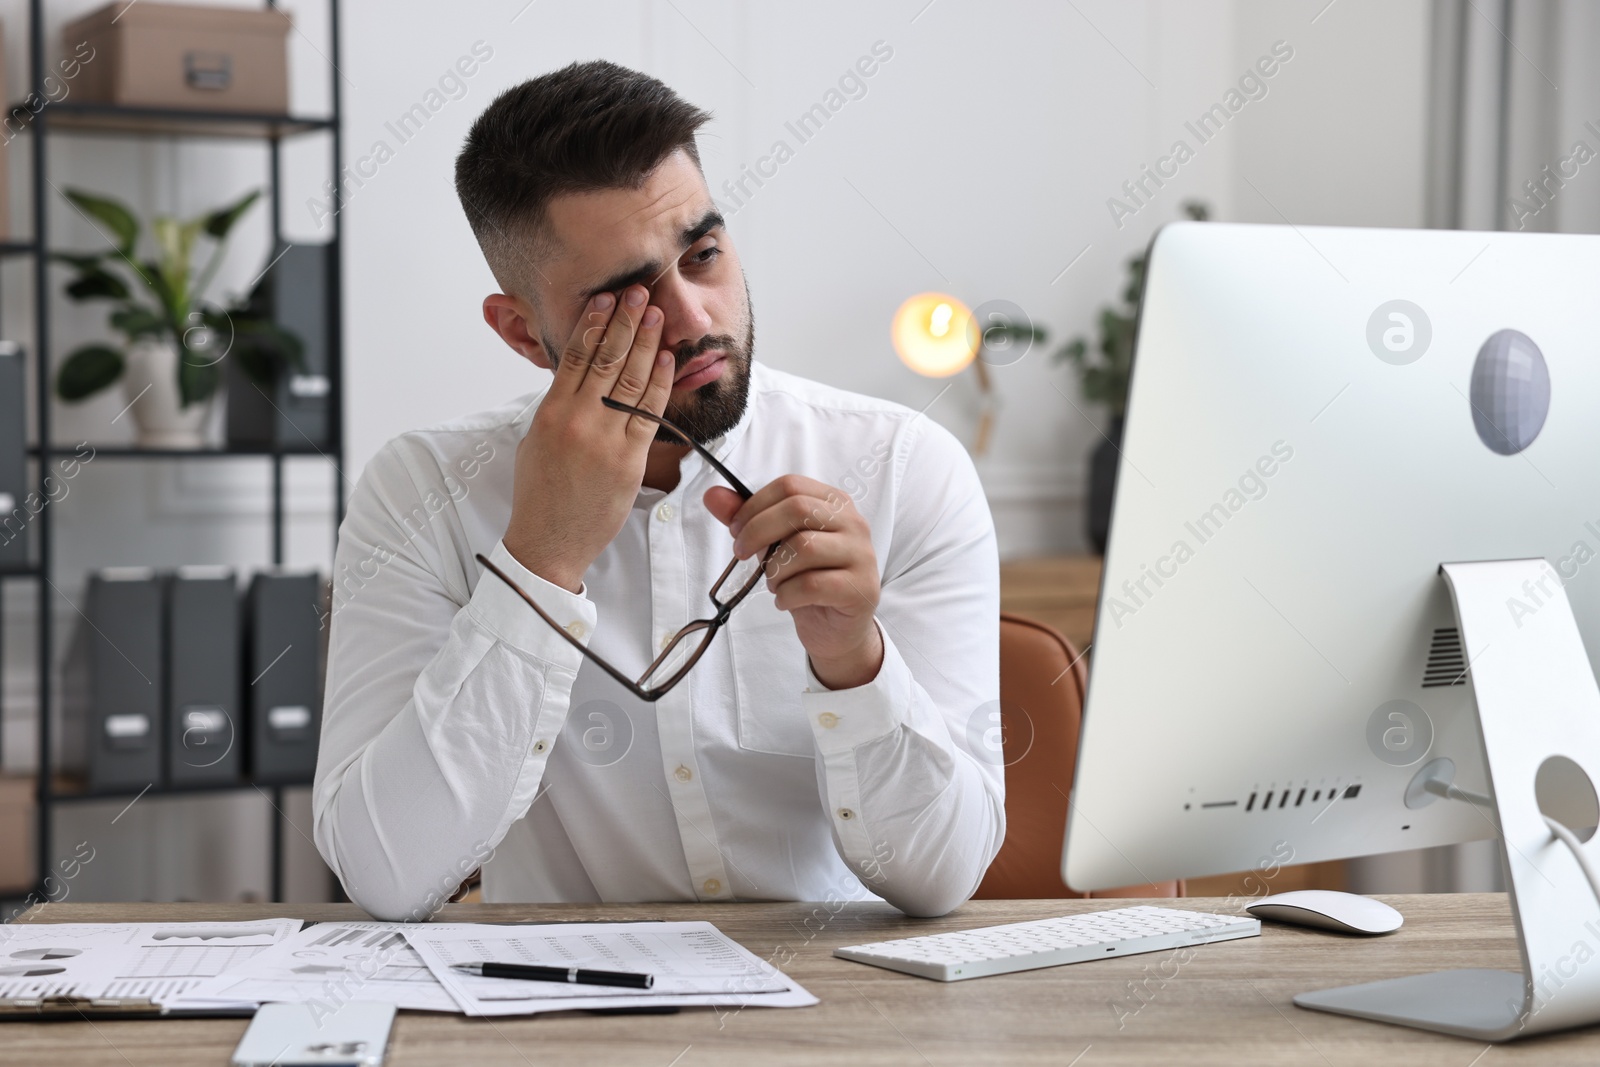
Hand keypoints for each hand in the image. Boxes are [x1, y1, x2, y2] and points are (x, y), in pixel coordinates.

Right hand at [503, 285, 673, 591]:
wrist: (549, 541)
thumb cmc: (540, 493)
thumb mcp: (535, 440)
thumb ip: (557, 407)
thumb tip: (577, 378)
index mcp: (550, 413)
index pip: (574, 355)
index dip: (593, 323)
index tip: (606, 298)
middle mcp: (578, 421)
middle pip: (606, 359)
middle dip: (625, 322)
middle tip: (639, 292)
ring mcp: (605, 440)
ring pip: (631, 380)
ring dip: (646, 343)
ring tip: (656, 315)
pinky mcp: (629, 460)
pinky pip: (649, 413)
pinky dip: (659, 383)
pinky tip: (666, 359)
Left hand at [704, 476, 883, 689]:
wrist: (837, 629)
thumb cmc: (807, 579)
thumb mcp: (773, 545)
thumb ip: (747, 519)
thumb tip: (712, 495)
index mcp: (835, 503)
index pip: (790, 486)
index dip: (755, 505)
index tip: (735, 530)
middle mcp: (854, 522)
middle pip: (797, 509)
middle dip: (757, 532)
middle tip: (741, 554)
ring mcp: (861, 555)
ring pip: (803, 548)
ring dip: (775, 570)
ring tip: (775, 583)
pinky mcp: (860, 588)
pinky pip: (811, 585)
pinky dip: (787, 595)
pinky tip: (785, 601)